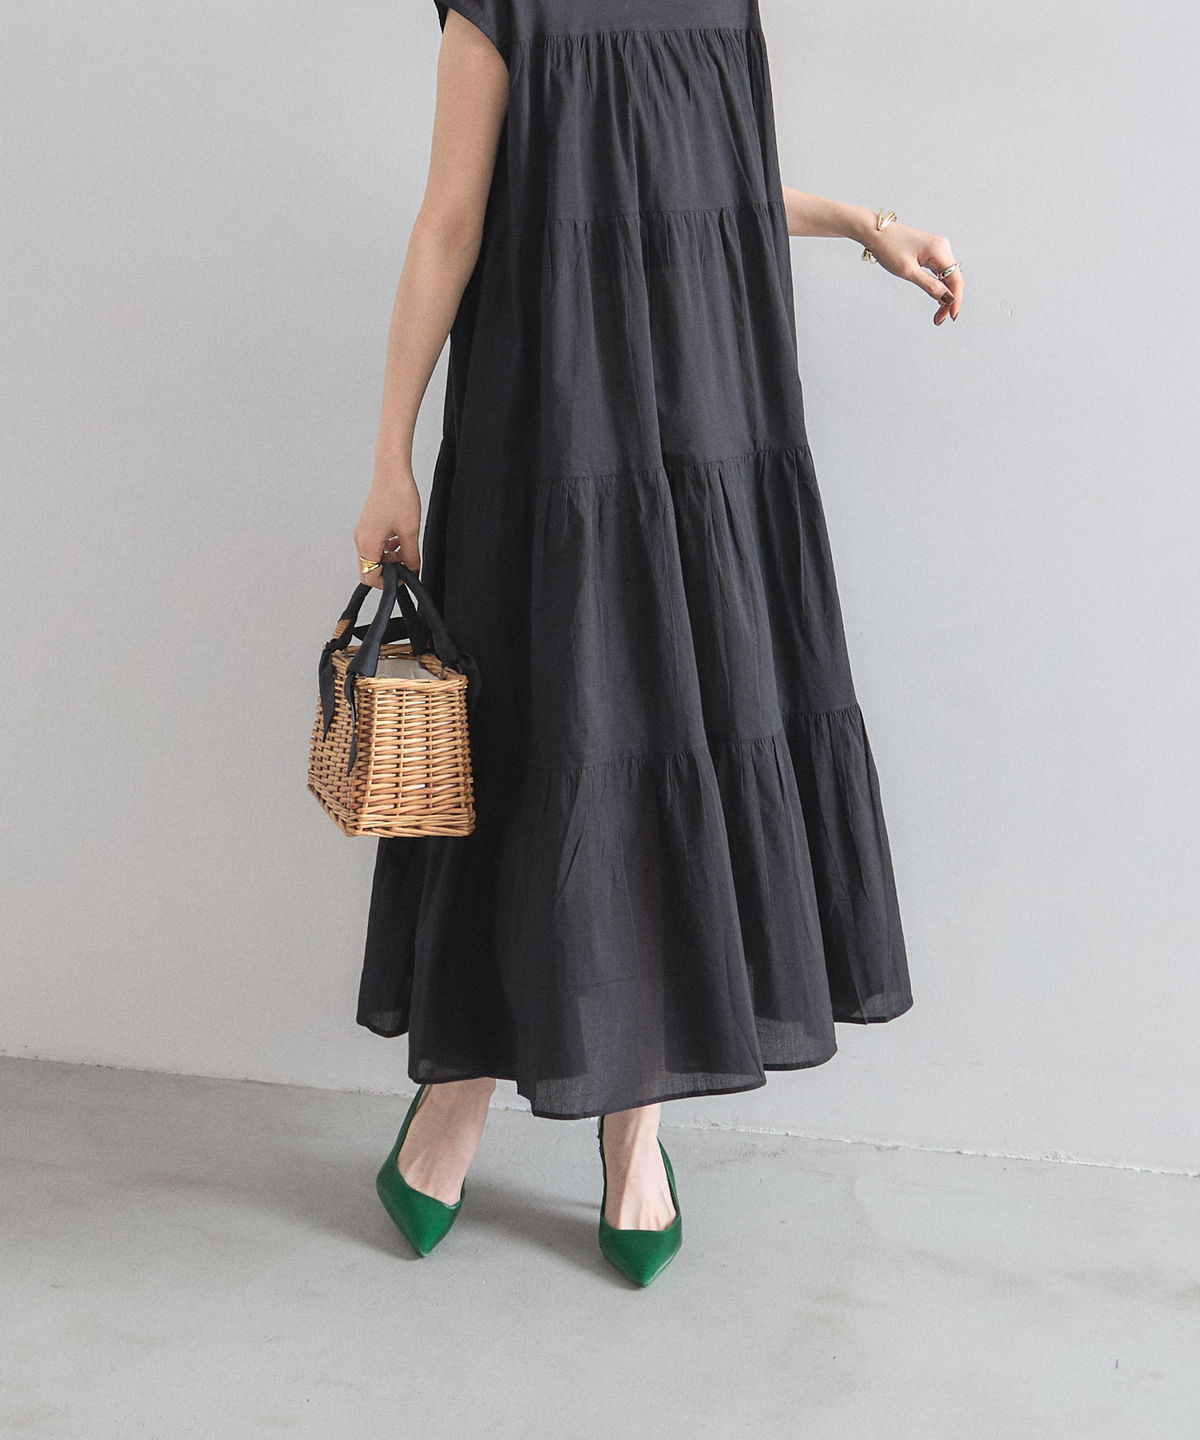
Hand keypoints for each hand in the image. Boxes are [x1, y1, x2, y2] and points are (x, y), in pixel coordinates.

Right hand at [354, 472, 421, 589]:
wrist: (392, 471)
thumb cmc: (398, 496)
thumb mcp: (410, 532)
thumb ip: (411, 556)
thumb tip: (413, 570)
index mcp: (368, 544)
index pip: (370, 577)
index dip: (389, 582)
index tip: (405, 578)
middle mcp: (361, 539)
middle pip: (369, 569)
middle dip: (388, 571)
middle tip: (406, 565)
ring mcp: (363, 531)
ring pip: (373, 557)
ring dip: (389, 559)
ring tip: (407, 550)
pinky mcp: (368, 525)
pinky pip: (375, 545)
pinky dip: (387, 548)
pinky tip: (401, 540)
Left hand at [861, 215, 962, 325]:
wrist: (876, 232)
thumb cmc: (888, 248)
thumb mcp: (908, 271)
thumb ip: (929, 286)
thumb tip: (947, 298)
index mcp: (939, 250)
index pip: (956, 279)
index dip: (956, 299)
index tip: (951, 316)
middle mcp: (942, 247)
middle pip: (954, 279)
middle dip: (949, 300)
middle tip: (939, 319)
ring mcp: (937, 248)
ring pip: (947, 277)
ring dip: (944, 295)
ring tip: (937, 314)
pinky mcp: (931, 251)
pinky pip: (940, 271)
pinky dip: (939, 286)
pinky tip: (936, 298)